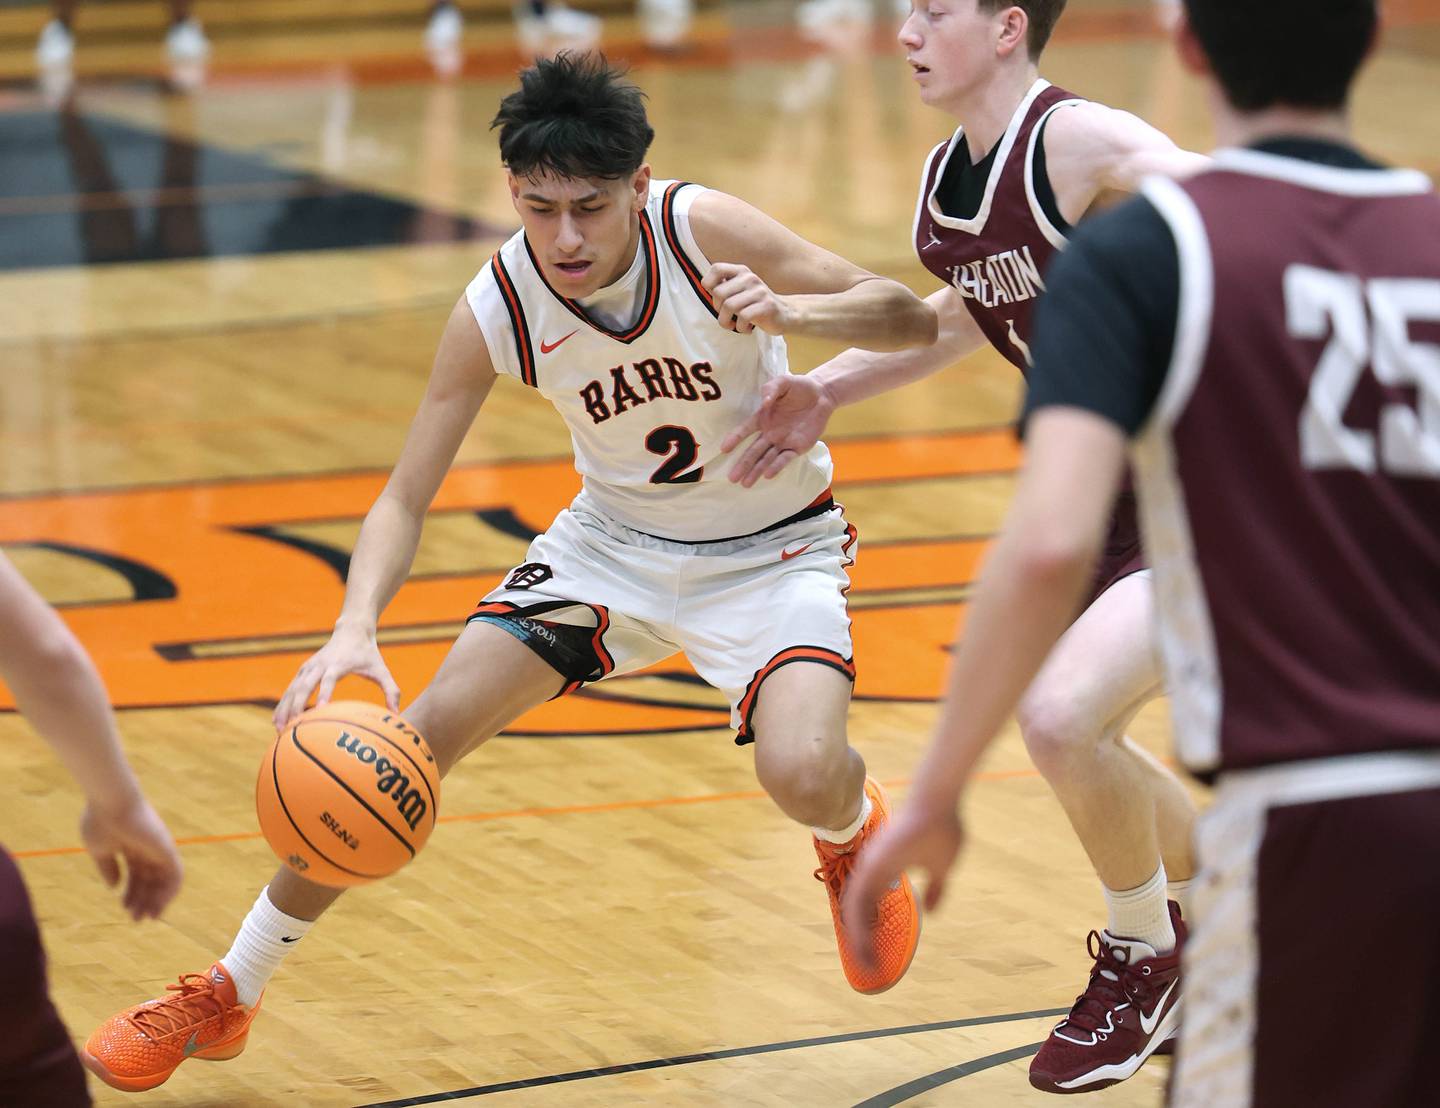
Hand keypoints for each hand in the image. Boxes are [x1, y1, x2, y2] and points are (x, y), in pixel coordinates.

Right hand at [81, 797, 182, 920]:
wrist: (111, 802)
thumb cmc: (101, 821)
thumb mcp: (100, 849)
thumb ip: (108, 868)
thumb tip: (114, 887)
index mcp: (131, 847)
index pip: (136, 874)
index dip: (131, 892)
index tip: (124, 907)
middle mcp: (148, 848)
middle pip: (150, 880)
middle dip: (144, 900)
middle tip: (136, 919)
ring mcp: (159, 848)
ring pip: (163, 880)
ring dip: (157, 900)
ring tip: (147, 917)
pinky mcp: (167, 849)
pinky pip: (176, 875)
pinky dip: (170, 892)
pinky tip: (159, 906)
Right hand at [273, 624, 399, 732]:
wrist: (351, 630)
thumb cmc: (368, 654)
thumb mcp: (381, 670)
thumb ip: (391, 691)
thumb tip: (397, 714)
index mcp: (338, 664)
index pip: (328, 680)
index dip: (323, 694)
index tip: (319, 711)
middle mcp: (320, 665)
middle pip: (303, 686)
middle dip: (296, 707)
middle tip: (292, 728)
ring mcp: (308, 667)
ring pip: (292, 689)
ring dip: (284, 709)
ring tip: (280, 730)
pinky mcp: (303, 671)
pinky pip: (289, 689)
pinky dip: (283, 704)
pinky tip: (276, 722)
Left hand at [702, 263, 791, 335]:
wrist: (785, 313)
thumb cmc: (755, 305)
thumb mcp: (740, 291)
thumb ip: (724, 287)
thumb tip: (705, 286)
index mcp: (741, 271)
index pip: (717, 268)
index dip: (709, 284)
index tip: (717, 298)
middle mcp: (750, 278)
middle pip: (718, 293)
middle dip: (718, 310)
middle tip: (727, 316)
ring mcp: (759, 291)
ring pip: (728, 306)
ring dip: (727, 322)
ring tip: (734, 325)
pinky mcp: (767, 306)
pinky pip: (743, 317)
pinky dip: (740, 327)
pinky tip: (747, 328)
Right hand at [720, 374, 834, 486]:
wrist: (822, 394)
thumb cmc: (799, 387)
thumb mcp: (783, 382)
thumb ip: (771, 390)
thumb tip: (764, 403)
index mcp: (762, 418)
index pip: (745, 430)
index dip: (734, 439)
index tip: (723, 449)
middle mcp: (769, 433)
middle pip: (753, 451)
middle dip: (743, 464)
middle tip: (731, 478)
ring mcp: (783, 442)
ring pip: (766, 459)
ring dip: (756, 471)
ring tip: (745, 484)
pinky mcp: (797, 447)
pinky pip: (785, 458)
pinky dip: (776, 466)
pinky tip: (767, 475)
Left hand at [842, 798, 963, 973]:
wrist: (938, 801)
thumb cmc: (941, 827)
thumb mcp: (942, 866)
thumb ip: (935, 888)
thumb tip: (932, 910)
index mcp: (886, 869)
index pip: (870, 905)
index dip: (870, 928)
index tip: (875, 951)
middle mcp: (873, 868)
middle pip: (858, 911)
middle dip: (861, 939)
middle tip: (867, 965)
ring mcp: (871, 865)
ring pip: (854, 910)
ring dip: (858, 938)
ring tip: (864, 962)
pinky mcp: (873, 865)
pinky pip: (858, 901)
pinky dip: (858, 925)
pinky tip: (862, 943)